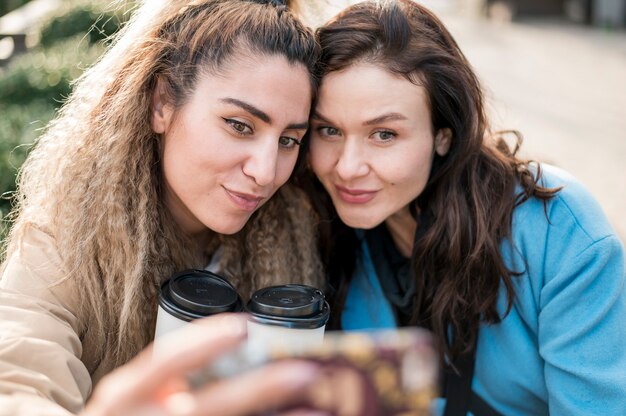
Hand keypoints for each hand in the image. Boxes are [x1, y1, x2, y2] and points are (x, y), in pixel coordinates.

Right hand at [82, 314, 320, 415]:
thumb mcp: (125, 398)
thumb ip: (162, 379)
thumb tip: (219, 358)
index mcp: (123, 394)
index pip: (166, 361)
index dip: (205, 342)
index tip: (245, 327)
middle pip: (209, 406)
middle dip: (259, 389)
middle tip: (307, 372)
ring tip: (319, 409)